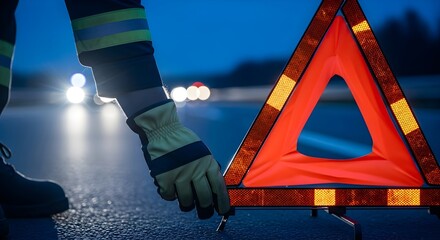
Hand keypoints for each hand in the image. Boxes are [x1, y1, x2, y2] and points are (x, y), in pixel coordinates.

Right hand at [127, 100, 229, 218]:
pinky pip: (169, 195)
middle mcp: (195, 170)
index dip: (222, 201)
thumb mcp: (202, 152)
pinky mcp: (165, 177)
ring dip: (186, 203)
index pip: (219, 186)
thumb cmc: (184, 141)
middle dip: (205, 206)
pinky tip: (170, 189)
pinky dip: (169, 195)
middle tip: (203, 207)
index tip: (222, 210)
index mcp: (207, 162)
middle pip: (204, 197)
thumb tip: (214, 188)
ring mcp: (180, 174)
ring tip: (186, 201)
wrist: (164, 130)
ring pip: (186, 200)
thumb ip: (208, 168)